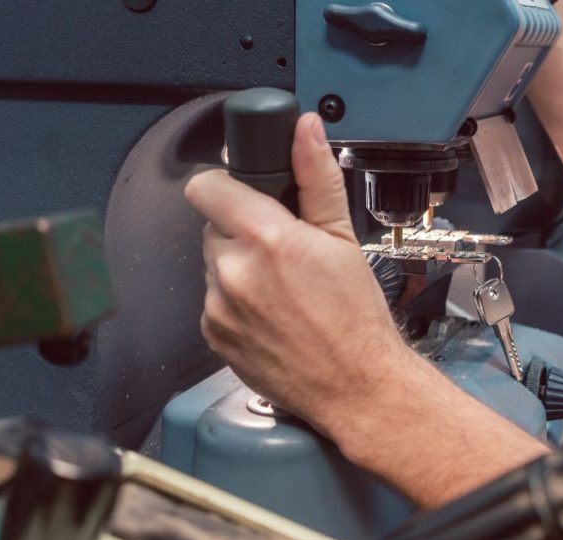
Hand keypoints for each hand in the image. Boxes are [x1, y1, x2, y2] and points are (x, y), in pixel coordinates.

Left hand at [184, 113, 411, 433]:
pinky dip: (236, 303)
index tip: (246, 195)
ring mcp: (217, 307)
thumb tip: (305, 131)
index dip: (227, 185)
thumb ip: (316, 177)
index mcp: (266, 238)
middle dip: (242, 230)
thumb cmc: (356, 318)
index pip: (206, 186)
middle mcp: (232, 272)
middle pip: (214, 226)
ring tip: (283, 289)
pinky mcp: (212, 336)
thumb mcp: (343, 237)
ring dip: (239, 268)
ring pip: (214, 265)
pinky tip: (273, 314)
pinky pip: (214, 301)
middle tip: (283, 251)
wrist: (356, 386)